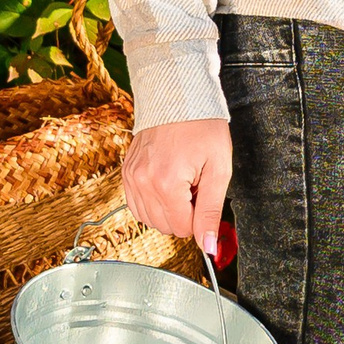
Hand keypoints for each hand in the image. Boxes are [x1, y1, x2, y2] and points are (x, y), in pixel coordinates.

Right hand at [123, 119, 233, 257]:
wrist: (178, 97)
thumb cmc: (203, 127)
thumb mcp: (219, 169)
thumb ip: (211, 211)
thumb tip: (208, 246)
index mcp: (166, 184)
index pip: (183, 228)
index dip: (199, 215)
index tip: (203, 191)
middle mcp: (142, 183)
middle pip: (165, 226)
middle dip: (184, 212)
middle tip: (194, 183)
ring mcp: (130, 178)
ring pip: (149, 219)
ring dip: (168, 209)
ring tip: (180, 180)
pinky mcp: (125, 173)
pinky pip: (136, 206)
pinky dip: (152, 203)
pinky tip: (166, 185)